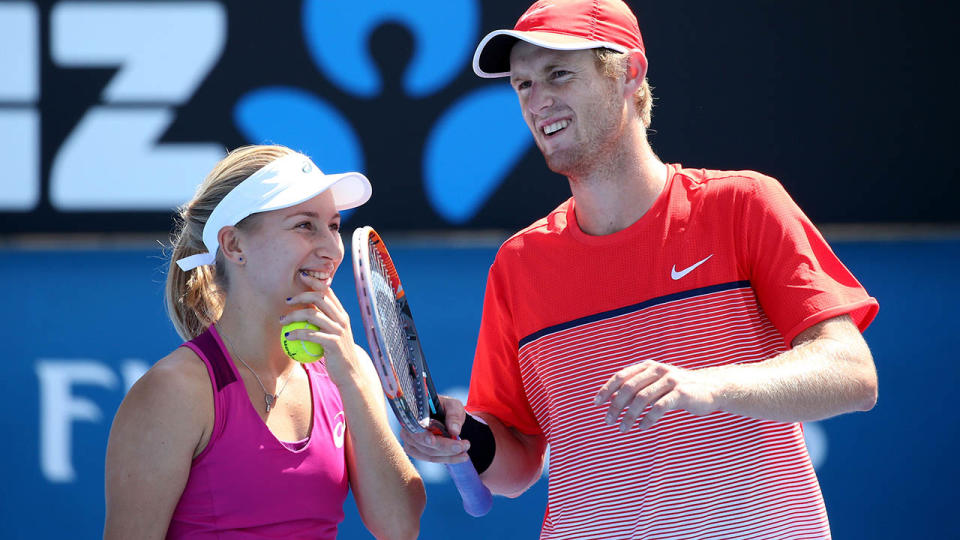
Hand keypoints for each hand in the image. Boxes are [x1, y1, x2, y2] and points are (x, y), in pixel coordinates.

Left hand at [280, 272, 358, 382]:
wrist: (351, 373)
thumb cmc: (337, 354)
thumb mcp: (333, 335)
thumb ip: (323, 323)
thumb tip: (302, 312)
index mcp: (341, 314)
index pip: (328, 291)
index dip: (315, 281)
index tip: (301, 276)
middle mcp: (341, 319)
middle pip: (320, 298)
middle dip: (301, 295)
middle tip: (286, 302)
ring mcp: (338, 330)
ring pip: (313, 314)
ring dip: (294, 315)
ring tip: (282, 321)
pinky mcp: (333, 343)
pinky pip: (311, 334)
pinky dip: (297, 333)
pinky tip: (288, 336)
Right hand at [398, 395, 471, 464]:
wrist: (444, 415)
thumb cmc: (446, 408)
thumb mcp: (453, 406)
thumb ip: (453, 416)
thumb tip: (454, 431)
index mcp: (414, 413)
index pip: (415, 426)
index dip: (422, 435)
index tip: (432, 440)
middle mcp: (407, 428)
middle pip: (424, 443)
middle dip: (445, 447)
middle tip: (465, 445)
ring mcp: (410, 441)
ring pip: (429, 454)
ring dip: (448, 456)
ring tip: (465, 453)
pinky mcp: (416, 451)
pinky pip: (430, 458)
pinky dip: (446, 459)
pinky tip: (459, 457)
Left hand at [594, 360, 719, 431]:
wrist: (712, 388)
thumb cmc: (680, 389)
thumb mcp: (658, 384)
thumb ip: (639, 389)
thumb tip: (614, 402)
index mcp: (649, 366)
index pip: (621, 376)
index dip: (607, 389)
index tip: (597, 403)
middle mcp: (658, 370)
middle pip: (629, 388)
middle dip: (615, 405)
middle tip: (609, 421)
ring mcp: (670, 380)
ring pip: (642, 398)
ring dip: (629, 415)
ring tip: (623, 428)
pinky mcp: (681, 393)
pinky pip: (659, 407)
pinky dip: (648, 419)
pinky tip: (643, 427)